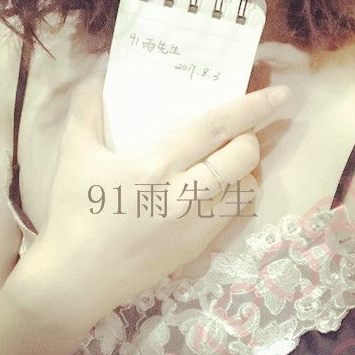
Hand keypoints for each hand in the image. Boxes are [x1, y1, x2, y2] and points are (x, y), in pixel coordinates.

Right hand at [30, 57, 290, 314]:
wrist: (75, 281)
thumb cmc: (74, 213)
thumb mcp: (74, 155)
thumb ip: (86, 110)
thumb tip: (97, 73)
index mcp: (158, 165)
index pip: (217, 128)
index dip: (253, 107)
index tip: (280, 94)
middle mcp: (186, 195)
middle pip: (243, 158)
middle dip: (251, 137)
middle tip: (239, 128)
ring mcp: (197, 226)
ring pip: (246, 189)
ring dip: (245, 169)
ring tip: (227, 159)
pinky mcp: (198, 249)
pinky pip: (232, 215)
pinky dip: (232, 196)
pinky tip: (211, 190)